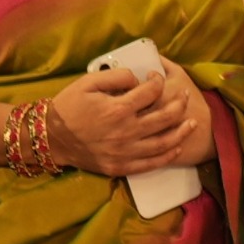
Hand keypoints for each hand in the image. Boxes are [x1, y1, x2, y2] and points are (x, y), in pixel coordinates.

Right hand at [47, 60, 211, 176]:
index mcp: (118, 109)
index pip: (150, 92)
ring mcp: (124, 152)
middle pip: (164, 117)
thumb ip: (116, 75)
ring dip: (181, 131)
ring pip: (163, 143)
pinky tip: (177, 146)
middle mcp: (125, 132)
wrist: (51, 138)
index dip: (157, 81)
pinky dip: (167, 155)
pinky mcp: (120, 167)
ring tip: (192, 122)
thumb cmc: (69, 107)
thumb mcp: (88, 82)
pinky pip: (150, 164)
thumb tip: (138, 78)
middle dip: (179, 104)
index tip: (156, 77)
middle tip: (185, 96)